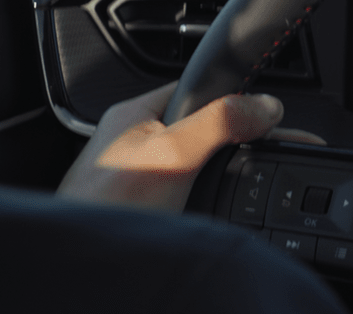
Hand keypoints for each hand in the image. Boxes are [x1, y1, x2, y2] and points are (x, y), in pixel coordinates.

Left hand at [58, 82, 323, 210]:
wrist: (85, 264)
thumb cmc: (106, 209)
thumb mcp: (174, 153)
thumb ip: (220, 121)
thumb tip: (266, 104)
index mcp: (136, 115)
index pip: (198, 90)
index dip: (234, 99)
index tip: (267, 117)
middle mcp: (135, 142)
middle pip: (202, 128)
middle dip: (234, 142)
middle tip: (261, 158)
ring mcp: (140, 175)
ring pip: (198, 162)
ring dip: (221, 173)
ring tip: (241, 183)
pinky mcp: (146, 205)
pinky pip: (190, 190)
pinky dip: (208, 196)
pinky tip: (215, 206)